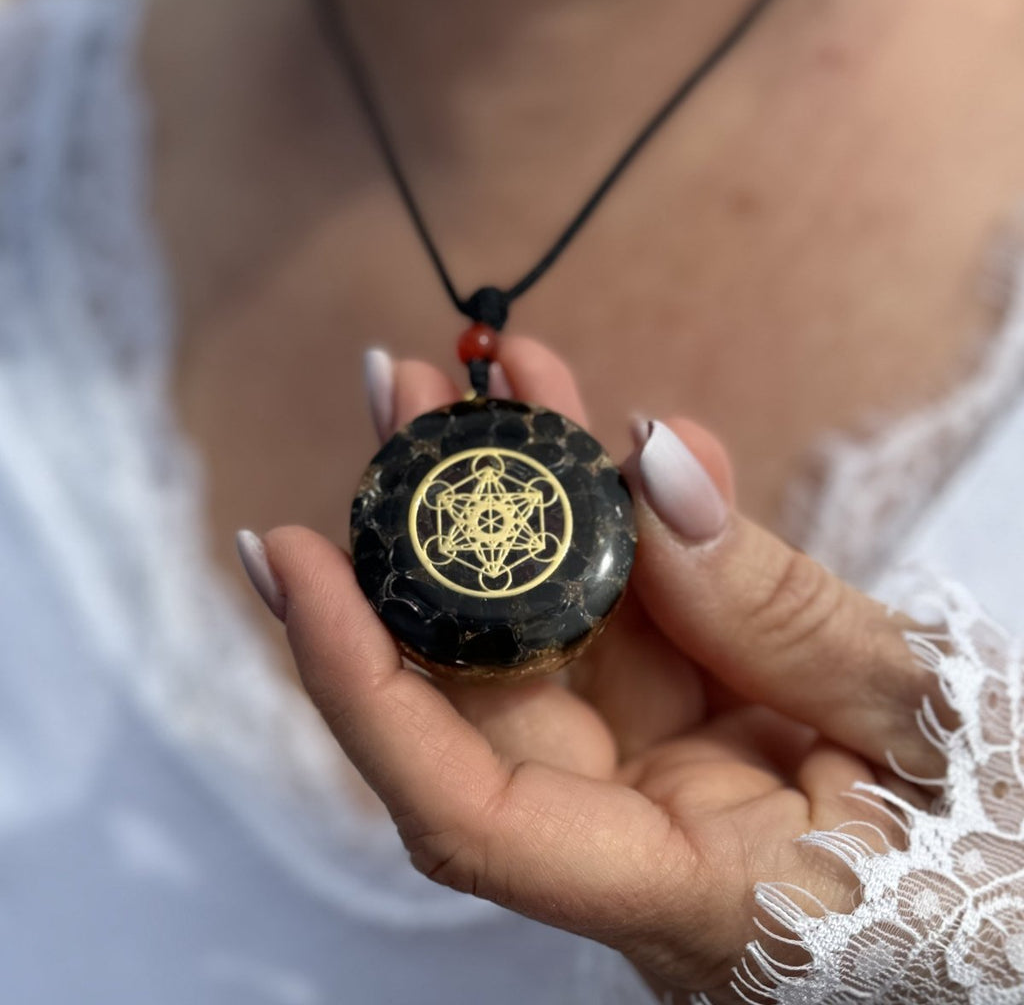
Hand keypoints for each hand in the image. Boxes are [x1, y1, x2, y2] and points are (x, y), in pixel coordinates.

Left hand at [254, 337, 943, 1000]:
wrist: (1023, 895)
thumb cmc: (993, 860)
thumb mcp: (920, 729)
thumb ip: (789, 613)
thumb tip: (656, 462)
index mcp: (681, 894)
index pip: (468, 813)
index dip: (363, 684)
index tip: (290, 556)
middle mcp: (628, 838)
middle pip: (475, 691)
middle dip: (422, 536)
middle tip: (398, 395)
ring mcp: (648, 773)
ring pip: (537, 632)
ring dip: (502, 502)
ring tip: (467, 377)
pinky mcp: (677, 720)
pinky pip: (612, 611)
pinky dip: (593, 516)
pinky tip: (572, 422)